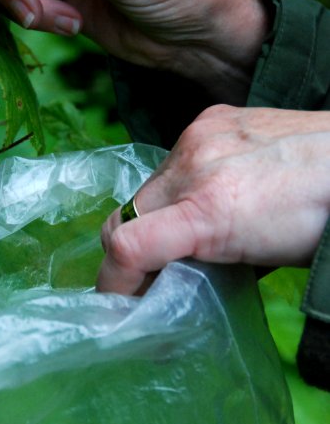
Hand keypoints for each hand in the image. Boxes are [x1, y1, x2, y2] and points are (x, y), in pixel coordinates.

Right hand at [97, 104, 329, 294]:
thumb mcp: (259, 262)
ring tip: (189, 231)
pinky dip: (180, 184)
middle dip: (131, 253)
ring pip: (147, 188)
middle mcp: (194, 166)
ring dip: (156, 215)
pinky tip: (212, 191)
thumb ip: (201, 265)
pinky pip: (172, 160)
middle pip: (124, 216)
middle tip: (151, 276)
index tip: (120, 304)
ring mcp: (199, 137)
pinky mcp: (208, 119)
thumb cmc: (319, 223)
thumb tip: (165, 279)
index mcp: (209, 210)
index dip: (113, 283)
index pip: (125, 245)